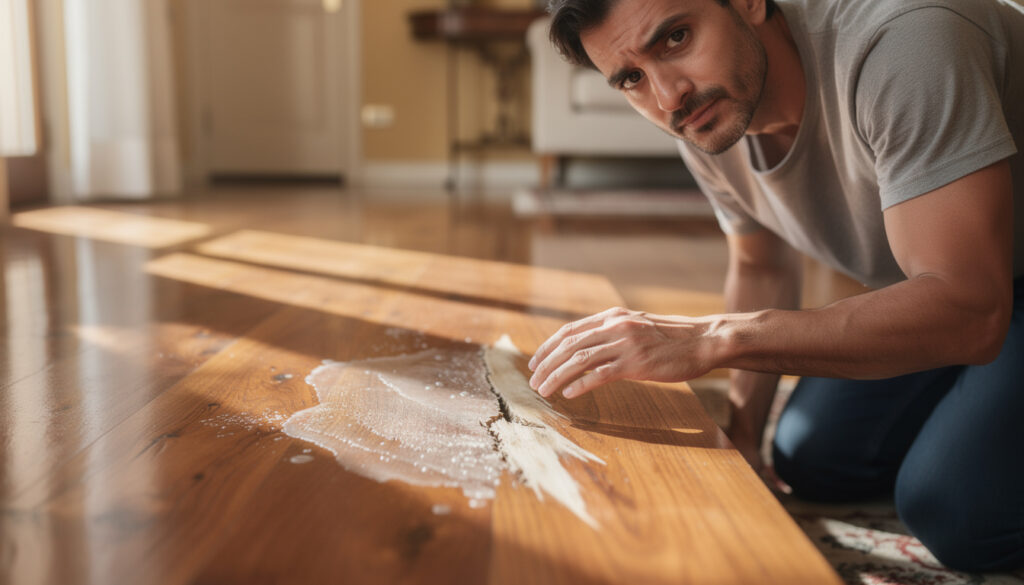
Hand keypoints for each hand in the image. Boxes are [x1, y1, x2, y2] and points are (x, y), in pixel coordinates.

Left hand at [527, 307, 720, 398]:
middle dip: (546, 364)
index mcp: (612, 316)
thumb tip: (587, 345)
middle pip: (568, 345)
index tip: (535, 362)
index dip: (548, 346)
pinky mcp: (635, 363)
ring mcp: (625, 344)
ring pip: (579, 360)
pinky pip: (600, 374)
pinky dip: (580, 384)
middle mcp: (615, 326)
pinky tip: (569, 394)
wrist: (702, 340)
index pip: (569, 330)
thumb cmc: (670, 338)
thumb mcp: (636, 326)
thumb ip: (612, 331)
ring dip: (556, 376)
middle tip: (533, 381)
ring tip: (543, 390)